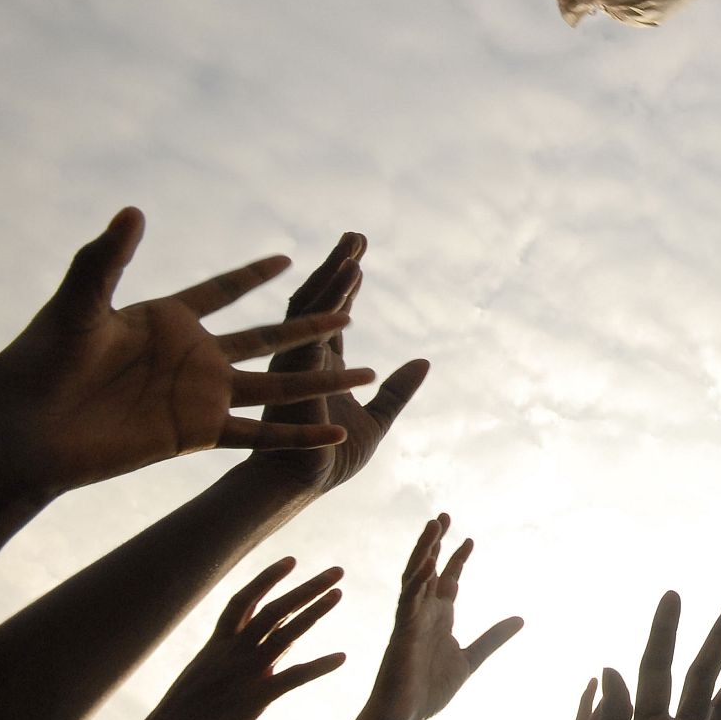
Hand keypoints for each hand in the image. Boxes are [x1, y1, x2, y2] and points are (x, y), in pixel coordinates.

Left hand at [0, 209, 372, 502]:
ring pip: (277, 386)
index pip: (221, 290)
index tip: (289, 260)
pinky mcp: (200, 433)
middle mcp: (193, 357)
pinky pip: (260, 435)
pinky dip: (299, 435)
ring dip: (323, 379)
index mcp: (168, 320)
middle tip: (349, 308)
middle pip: (266, 338)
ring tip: (371, 370)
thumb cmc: (41, 362)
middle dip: (310, 326)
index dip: (252, 275)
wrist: (25, 430)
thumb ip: (106, 258)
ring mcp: (201, 397)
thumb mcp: (78, 304)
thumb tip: (132, 211)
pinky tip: (337, 431)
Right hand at [128, 557, 345, 719]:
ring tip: (339, 593)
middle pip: (273, 610)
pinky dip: (318, 666)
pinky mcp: (250, 703)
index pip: (243, 601)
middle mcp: (230, 654)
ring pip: (283, 633)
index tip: (291, 561)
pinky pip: (291, 678)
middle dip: (306, 588)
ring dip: (314, 611)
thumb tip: (269, 643)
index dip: (267, 579)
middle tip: (337, 570)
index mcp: (215, 647)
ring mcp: (241, 676)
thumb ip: (235, 657)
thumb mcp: (203, 678)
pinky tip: (342, 657)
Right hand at [240, 233, 429, 498]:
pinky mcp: (296, 365)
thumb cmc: (331, 457)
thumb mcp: (378, 419)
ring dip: (336, 272)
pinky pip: (315, 321)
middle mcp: (306, 356)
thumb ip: (398, 391)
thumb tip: (424, 362)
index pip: (335, 317)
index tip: (359, 260)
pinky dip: (334, 296)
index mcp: (322, 365)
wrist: (302, 482)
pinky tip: (351, 275)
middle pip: (321, 300)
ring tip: (354, 244)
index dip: (347, 288)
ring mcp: (297, 358)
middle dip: (338, 267)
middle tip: (356, 237)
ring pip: (315, 304)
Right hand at [365, 515, 522, 719]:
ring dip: (423, 551)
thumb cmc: (429, 691)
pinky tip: (427, 562)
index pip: (448, 580)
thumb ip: (493, 638)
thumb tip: (521, 619)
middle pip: (428, 570)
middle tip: (443, 517)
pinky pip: (408, 600)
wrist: (404, 717)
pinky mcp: (402, 631)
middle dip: (435, 544)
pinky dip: (417, 580)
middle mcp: (423, 613)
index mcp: (438, 618)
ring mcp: (410, 620)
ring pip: (415, 577)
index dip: (457, 559)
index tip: (469, 540)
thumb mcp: (470, 659)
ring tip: (434, 526)